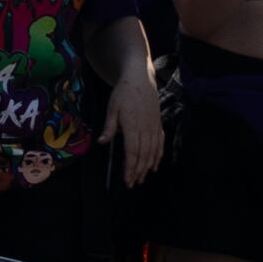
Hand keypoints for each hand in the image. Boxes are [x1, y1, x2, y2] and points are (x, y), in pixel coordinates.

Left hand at [107, 64, 164, 186]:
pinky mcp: (158, 124)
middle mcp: (145, 128)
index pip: (132, 152)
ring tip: (142, 178)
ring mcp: (154, 126)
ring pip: (153, 151)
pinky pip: (160, 143)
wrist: (140, 78)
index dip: (130, 168)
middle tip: (133, 184)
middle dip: (138, 172)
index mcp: (132, 125)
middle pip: (144, 155)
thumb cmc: (123, 92)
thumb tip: (102, 142)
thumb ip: (109, 126)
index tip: (127, 179)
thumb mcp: (112, 108)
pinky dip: (158, 156)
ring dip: (148, 167)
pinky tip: (154, 165)